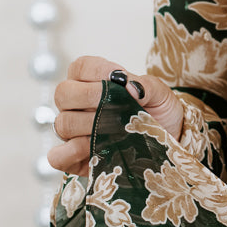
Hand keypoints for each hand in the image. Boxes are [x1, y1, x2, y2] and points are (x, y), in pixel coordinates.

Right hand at [48, 55, 184, 177]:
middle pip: (63, 93)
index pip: (80, 67)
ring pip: (62, 124)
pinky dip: (71, 153)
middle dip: (90, 97)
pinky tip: (94, 151)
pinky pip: (58, 157)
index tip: (120, 80)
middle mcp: (77, 105)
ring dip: (90, 126)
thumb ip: (145, 85)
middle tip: (116, 107)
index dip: (98, 71)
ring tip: (116, 131)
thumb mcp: (159, 94)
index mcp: (91, 81)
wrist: (168, 141)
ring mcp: (73, 132)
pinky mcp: (74, 159)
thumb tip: (128, 86)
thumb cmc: (157, 112)